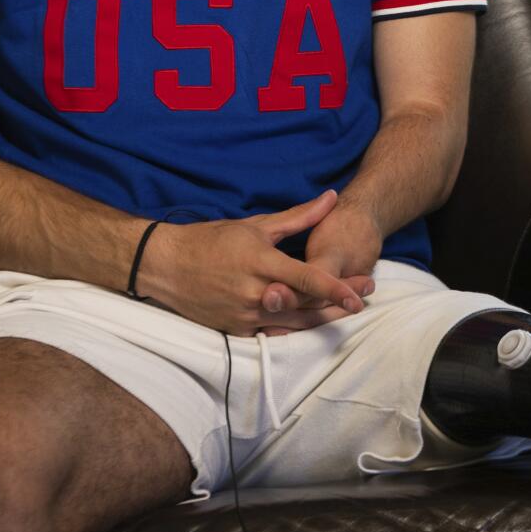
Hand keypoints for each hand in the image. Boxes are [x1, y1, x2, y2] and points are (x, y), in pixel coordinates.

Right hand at [136, 190, 367, 335]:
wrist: (166, 266)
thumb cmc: (210, 240)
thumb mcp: (255, 225)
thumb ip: (298, 216)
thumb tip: (331, 198)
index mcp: (260, 263)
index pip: (306, 278)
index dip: (336, 288)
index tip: (359, 295)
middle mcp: (254, 293)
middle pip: (306, 304)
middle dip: (338, 302)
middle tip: (365, 296)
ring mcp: (244, 315)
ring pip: (293, 323)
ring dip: (321, 317)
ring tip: (346, 311)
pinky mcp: (236, 329)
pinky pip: (273, 333)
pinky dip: (294, 328)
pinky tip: (312, 323)